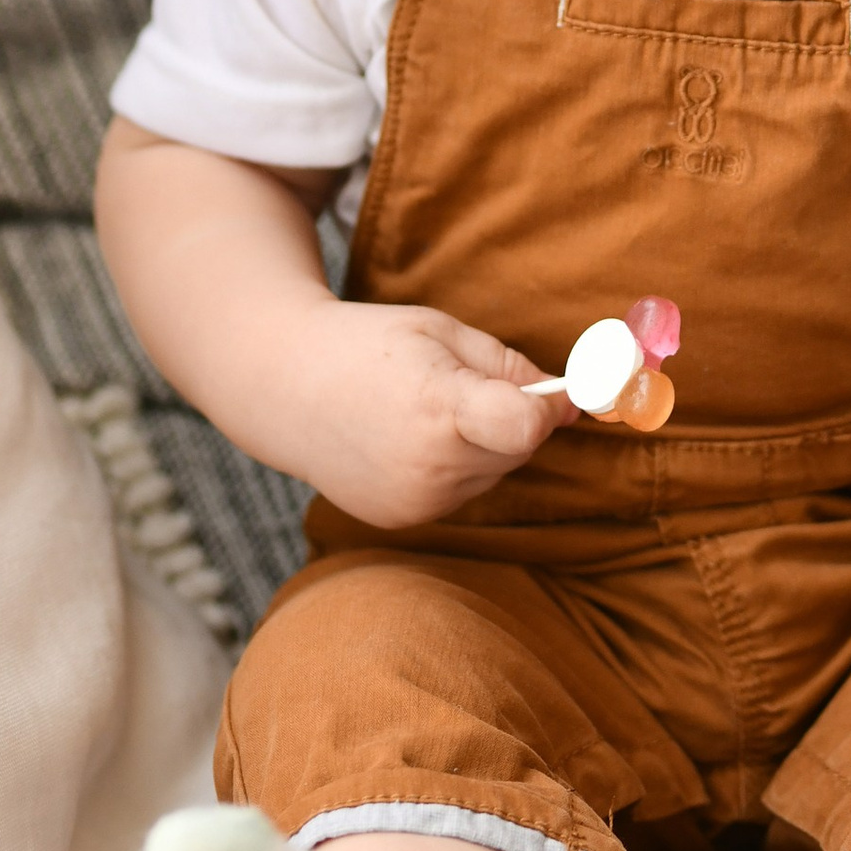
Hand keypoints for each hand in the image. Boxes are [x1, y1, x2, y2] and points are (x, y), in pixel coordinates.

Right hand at [296, 296, 576, 530]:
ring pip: (493, 473)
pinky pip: (460, 492)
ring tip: (428, 411)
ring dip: (484, 445)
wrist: (282, 387)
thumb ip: (508, 366)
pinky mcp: (402, 519)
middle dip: (513, 418)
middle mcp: (428, 466)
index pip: (527, 427)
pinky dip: (454, 467)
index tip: (553, 389)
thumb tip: (568, 403)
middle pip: (518, 449)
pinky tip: (410, 440)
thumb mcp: (439, 331)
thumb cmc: (364, 345)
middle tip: (468, 384)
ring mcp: (413, 501)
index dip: (550, 405)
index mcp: (438, 407)